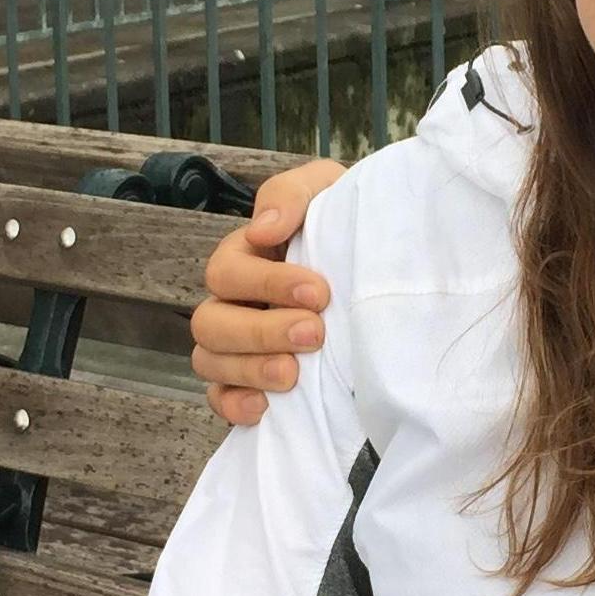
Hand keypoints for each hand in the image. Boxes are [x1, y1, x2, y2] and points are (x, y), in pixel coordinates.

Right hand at [188, 160, 347, 423]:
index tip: (319, 292)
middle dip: (261, 331)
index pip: (227, 271)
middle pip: (211, 322)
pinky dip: (234, 404)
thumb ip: (290, 195)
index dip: (267, 283)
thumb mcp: (325, 188)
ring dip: (250, 369)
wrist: (384, 254)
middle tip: (314, 333)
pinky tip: (265, 407)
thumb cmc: (347, 219)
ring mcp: (236, 343)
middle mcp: (232, 301)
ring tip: (294, 374)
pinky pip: (220, 398)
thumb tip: (262, 228)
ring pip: (210, 361)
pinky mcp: (248, 379)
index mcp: (245, 255)